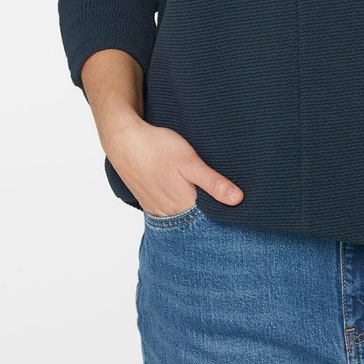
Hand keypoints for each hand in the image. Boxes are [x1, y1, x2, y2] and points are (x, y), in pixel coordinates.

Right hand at [103, 112, 243, 215]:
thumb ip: (213, 183)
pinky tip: (184, 199)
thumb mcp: (190, 162)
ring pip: (182, 219)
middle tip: (227, 209)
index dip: (225, 218)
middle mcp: (170, 213)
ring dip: (194, 215)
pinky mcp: (149, 202)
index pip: (210, 222)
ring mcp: (158, 209)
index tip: (239, 214)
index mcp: (184, 205)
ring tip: (208, 205)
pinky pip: (168, 213)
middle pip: (195, 222)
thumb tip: (238, 200)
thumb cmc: (158, 148)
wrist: (124, 141)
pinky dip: (179, 211)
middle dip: (210, 218)